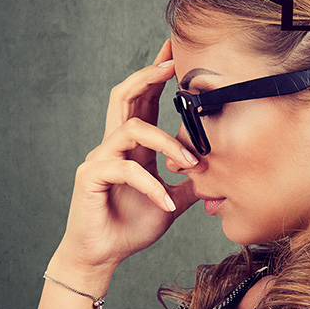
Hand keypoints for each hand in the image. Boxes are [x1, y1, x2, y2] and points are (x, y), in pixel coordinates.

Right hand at [52, 39, 200, 276]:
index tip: (174, 53)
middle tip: (173, 63)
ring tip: (191, 164)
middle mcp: (113, 145)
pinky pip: (125, 168)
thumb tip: (218, 173)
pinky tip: (166, 203)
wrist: (103, 255)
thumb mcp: (172, 199)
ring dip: (167, 142)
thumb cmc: (132, 226)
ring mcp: (100, 159)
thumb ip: (190, 183)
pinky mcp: (91, 177)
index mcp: (132, 145)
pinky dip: (151, 184)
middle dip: (149, 75)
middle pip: (123, 95)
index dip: (156, 74)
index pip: (142, 100)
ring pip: (132, 128)